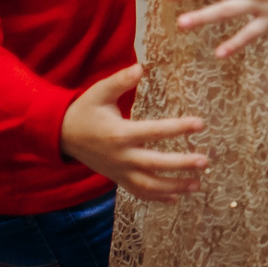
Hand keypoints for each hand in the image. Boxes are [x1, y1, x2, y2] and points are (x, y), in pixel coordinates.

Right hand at [60, 67, 207, 203]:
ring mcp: (119, 171)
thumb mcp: (99, 92)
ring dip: (174, 187)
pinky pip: (138, 192)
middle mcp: (121, 156)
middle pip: (154, 164)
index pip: (154, 131)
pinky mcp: (117, 179)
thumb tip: (140, 67)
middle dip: (181, 164)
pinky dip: (156, 198)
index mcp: (119, 133)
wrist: (62, 135)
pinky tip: (175, 200)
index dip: (178, 128)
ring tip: (198, 185)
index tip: (201, 124)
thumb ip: (119, 81)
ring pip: (149, 184)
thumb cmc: (84, 111)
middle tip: (205, 162)